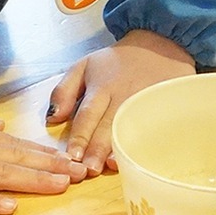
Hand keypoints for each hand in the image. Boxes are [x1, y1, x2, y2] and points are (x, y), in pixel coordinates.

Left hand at [46, 29, 196, 175]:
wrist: (158, 44)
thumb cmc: (117, 62)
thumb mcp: (84, 66)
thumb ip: (64, 91)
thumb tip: (53, 119)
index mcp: (102, 86)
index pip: (87, 115)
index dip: (79, 136)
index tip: (71, 157)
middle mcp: (123, 97)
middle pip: (108, 125)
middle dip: (97, 148)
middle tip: (88, 169)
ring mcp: (145, 103)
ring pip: (131, 129)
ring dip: (119, 149)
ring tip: (108, 166)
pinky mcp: (162, 108)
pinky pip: (153, 130)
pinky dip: (145, 144)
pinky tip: (139, 157)